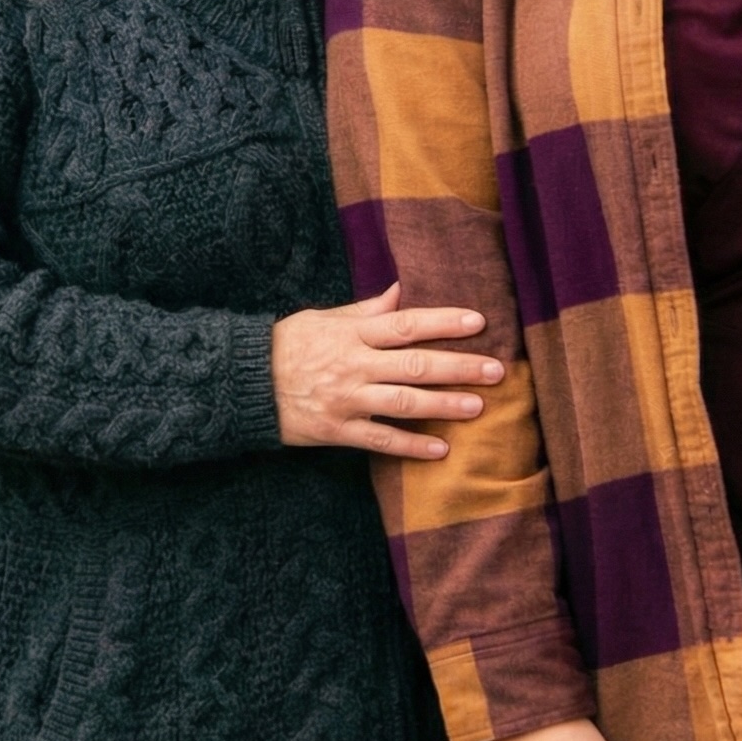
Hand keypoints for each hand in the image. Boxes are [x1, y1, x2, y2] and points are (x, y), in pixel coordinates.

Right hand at [270, 282, 501, 455]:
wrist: (244, 383)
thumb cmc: (286, 345)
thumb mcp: (322, 317)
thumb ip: (364, 310)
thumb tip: (399, 291)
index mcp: (352, 333)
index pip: (406, 324)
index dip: (443, 322)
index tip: (478, 321)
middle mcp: (354, 365)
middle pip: (415, 364)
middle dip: (458, 367)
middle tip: (497, 369)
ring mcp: (347, 399)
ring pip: (403, 403)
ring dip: (443, 405)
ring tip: (478, 406)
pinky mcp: (338, 430)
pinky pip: (380, 440)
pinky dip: (411, 445)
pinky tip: (441, 449)